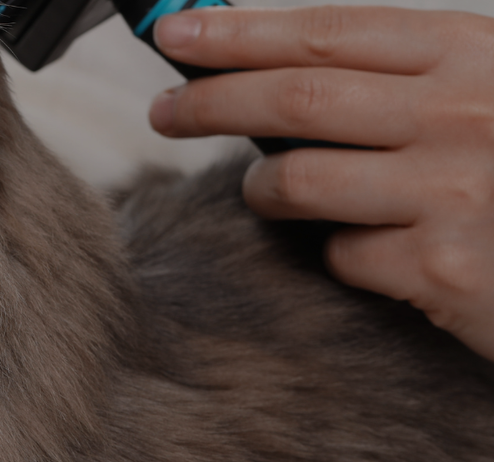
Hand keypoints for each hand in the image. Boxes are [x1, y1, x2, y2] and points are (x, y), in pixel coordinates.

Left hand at [147, 6, 493, 360]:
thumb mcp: (491, 94)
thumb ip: (409, 76)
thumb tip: (284, 63)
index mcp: (477, 53)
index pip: (332, 30)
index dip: (243, 30)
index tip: (180, 29)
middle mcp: (463, 113)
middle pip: (297, 98)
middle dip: (211, 100)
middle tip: (165, 110)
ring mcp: (453, 191)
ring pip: (300, 180)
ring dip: (264, 188)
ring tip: (264, 190)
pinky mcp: (444, 268)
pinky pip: (345, 255)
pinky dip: (341, 253)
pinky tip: (374, 250)